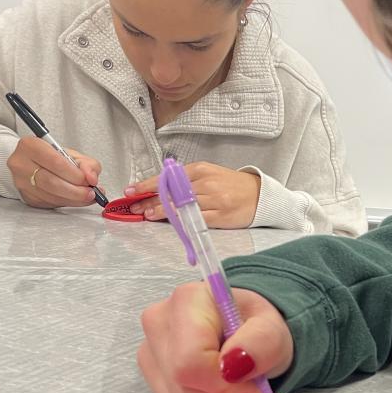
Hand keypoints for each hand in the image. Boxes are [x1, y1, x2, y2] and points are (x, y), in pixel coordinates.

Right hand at [8, 137, 101, 208]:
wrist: (34, 164)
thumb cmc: (52, 157)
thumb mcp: (72, 154)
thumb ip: (87, 164)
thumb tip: (92, 178)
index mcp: (31, 146)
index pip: (56, 162)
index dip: (75, 175)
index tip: (89, 181)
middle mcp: (21, 163)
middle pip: (51, 182)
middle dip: (76, 191)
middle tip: (91, 193)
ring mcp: (21, 182)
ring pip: (51, 196)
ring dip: (74, 200)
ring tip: (87, 197)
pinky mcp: (27, 197)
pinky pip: (50, 203)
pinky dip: (66, 203)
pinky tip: (75, 199)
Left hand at [128, 163, 260, 227]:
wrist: (259, 196)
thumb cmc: (232, 186)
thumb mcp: (209, 175)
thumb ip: (187, 181)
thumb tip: (160, 190)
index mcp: (200, 170)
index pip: (168, 177)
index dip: (147, 185)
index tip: (132, 191)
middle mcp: (205, 182)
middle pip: (171, 192)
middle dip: (149, 200)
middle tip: (134, 207)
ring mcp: (213, 199)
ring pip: (180, 205)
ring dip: (161, 211)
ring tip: (147, 215)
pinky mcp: (220, 215)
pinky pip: (195, 218)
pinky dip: (180, 221)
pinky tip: (170, 222)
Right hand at [138, 281, 293, 392]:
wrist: (245, 329)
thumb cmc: (257, 326)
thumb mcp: (274, 330)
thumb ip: (261, 345)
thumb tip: (233, 369)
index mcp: (187, 302)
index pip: (191, 361)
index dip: (226, 391)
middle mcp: (159, 325)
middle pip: (186, 391)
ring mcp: (151, 354)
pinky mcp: (153, 379)